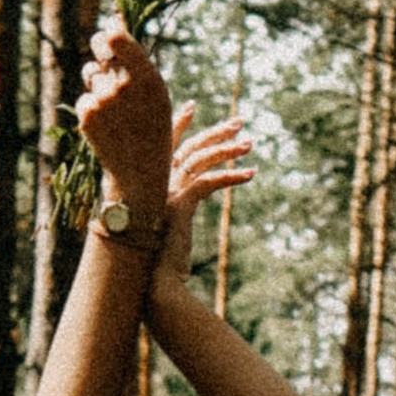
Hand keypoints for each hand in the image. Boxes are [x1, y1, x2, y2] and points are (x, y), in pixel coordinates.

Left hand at [75, 17, 172, 224]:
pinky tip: (106, 123)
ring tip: (114, 104)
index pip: (116, 37)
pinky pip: (85, 97)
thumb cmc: (153, 130)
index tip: (110, 30)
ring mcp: (103, 102)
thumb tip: (115, 22)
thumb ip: (136, 61)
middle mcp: (124, 87)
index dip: (109, 29)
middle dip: (99, 46)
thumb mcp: (157, 95)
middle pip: (99, 47)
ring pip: (91, 74)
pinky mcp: (87, 116)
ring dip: (98, 82)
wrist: (140, 174)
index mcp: (149, 79)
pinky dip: (92, 106)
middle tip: (102, 51)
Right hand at [158, 107, 253, 289]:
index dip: (177, 124)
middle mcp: (151, 184)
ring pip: (199, 159)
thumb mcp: (162, 233)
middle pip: (185, 147)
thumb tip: (175, 214)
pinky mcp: (178, 205)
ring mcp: (162, 193)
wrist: (153, 287)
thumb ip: (167, 215)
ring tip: (250, 145)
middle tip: (239, 123)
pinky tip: (249, 175)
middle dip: (213, 132)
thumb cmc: (158, 266)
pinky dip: (231, 176)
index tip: (193, 107)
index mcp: (145, 186)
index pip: (160, 146)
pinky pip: (209, 182)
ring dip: (227, 149)